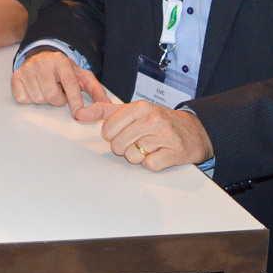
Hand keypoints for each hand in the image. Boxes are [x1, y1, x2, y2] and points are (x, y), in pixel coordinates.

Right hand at [11, 48, 109, 116]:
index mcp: (61, 60)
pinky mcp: (16, 76)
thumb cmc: (64, 70)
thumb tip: (108, 104)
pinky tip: (36, 89)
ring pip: (38, 99)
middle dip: (58, 100)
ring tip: (48, 89)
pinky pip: (23, 99)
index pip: (69, 83)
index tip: (78, 113)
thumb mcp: (82, 76)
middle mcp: (42, 62)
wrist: (42, 57)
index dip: (74, 100)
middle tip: (59, 92)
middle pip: (52, 96)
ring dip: (45, 100)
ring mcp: (27, 68)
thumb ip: (96, 90)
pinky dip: (30, 99)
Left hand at [78, 100, 213, 170]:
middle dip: (125, 147)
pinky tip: (159, 153)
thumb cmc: (157, 120)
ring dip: (139, 156)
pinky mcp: (175, 152)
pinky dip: (152, 163)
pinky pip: (149, 165)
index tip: (124, 132)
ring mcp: (165, 135)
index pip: (108, 130)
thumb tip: (79, 113)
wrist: (193, 130)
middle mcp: (152, 119)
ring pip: (133, 156)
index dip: (113, 135)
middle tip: (138, 141)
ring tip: (150, 146)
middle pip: (119, 145)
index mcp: (139, 107)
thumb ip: (103, 111)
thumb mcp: (131, 111)